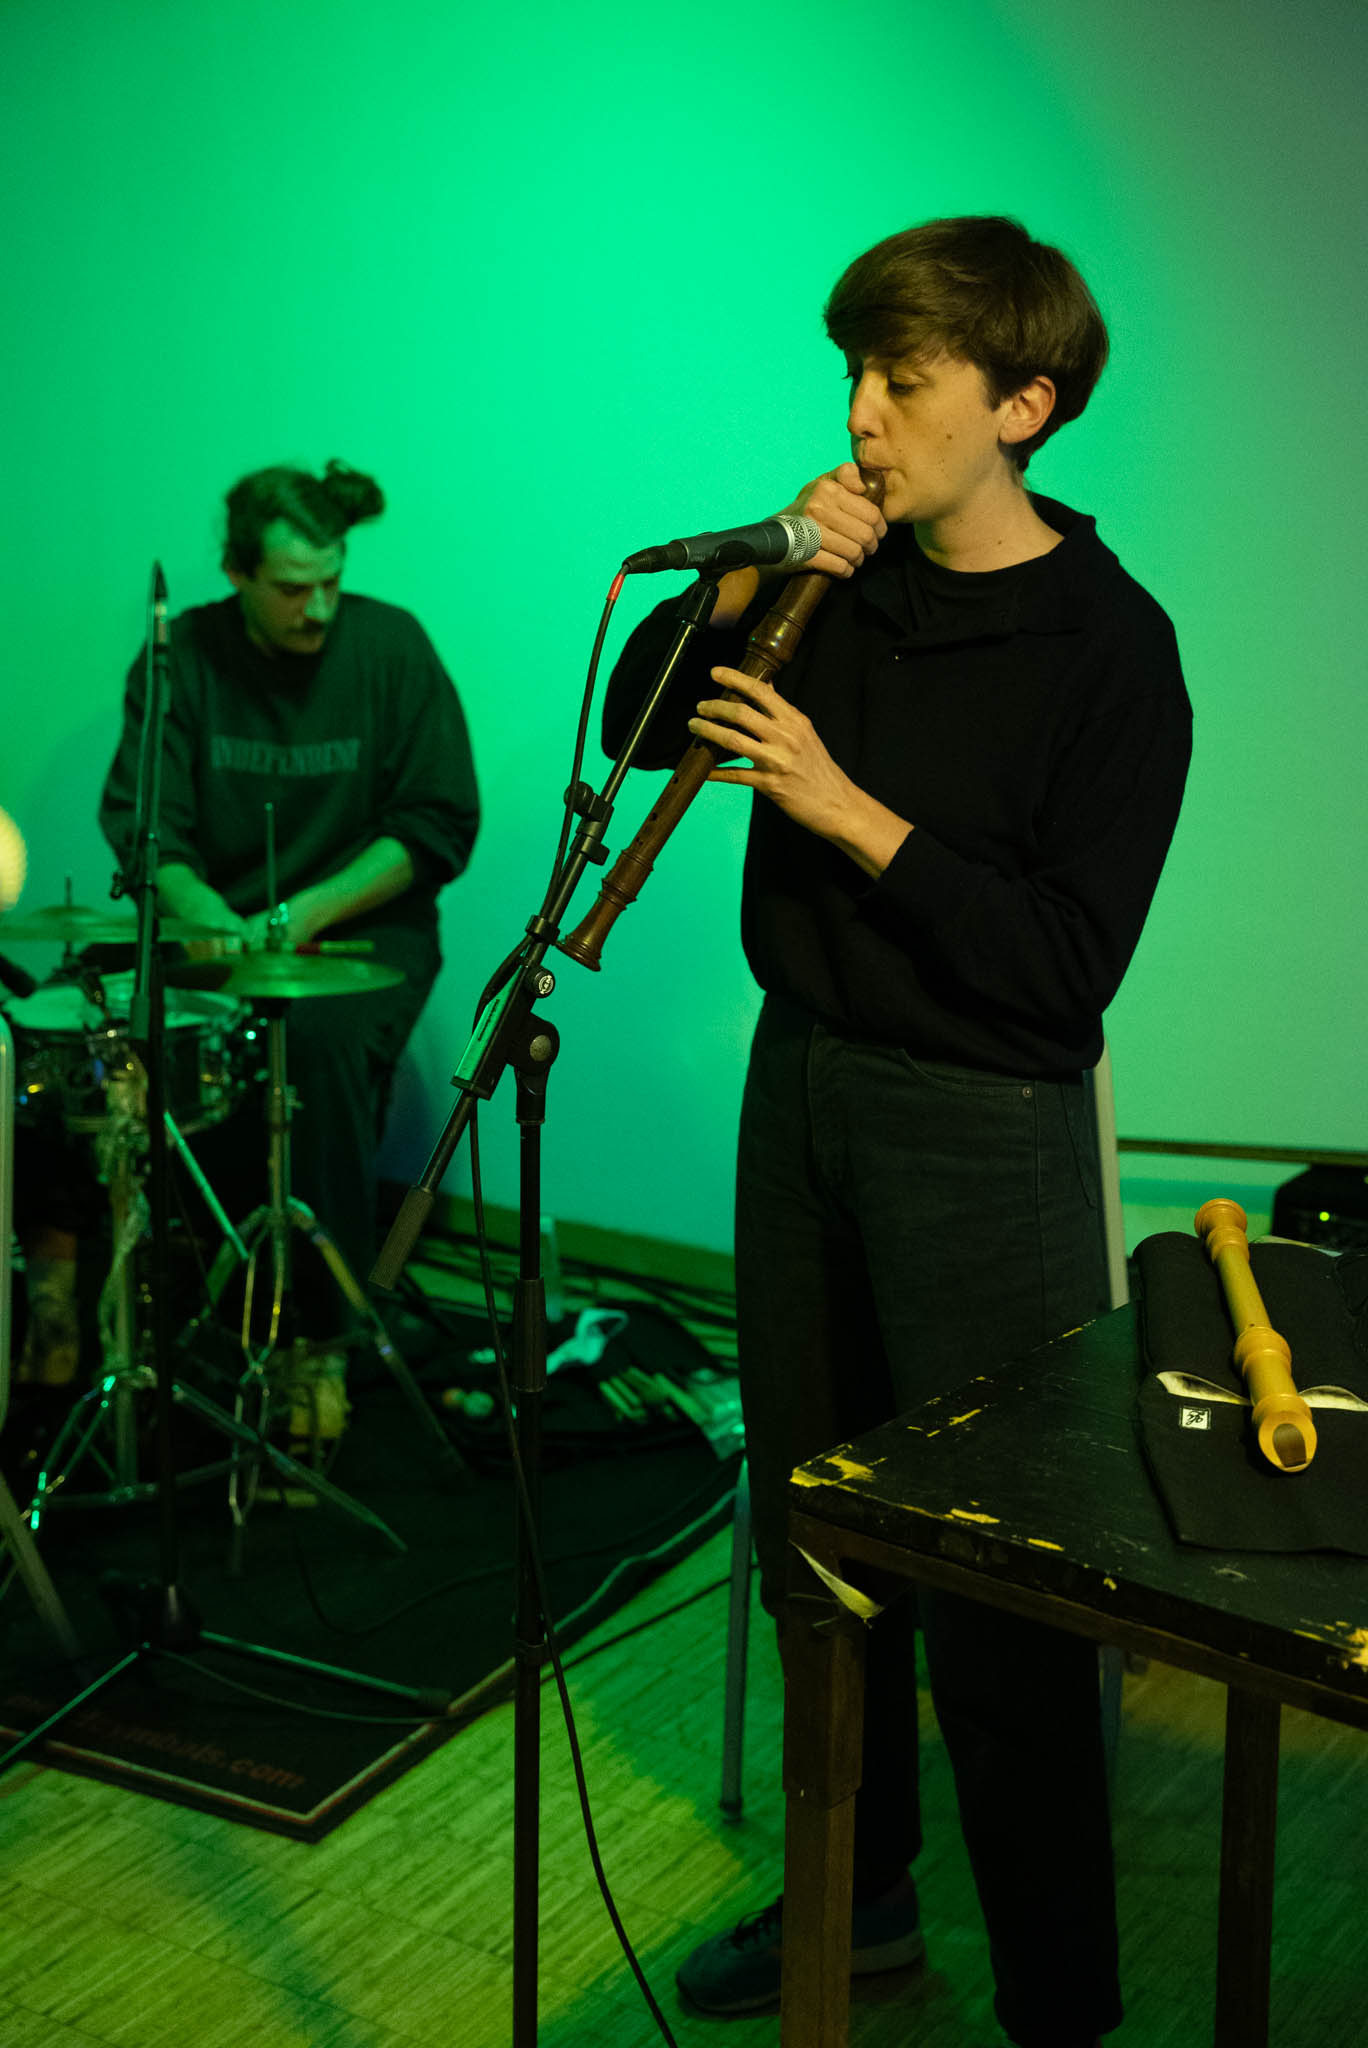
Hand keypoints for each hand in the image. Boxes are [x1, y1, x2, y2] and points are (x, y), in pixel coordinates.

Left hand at [689, 666, 859, 838]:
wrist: (837, 803)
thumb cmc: (818, 767)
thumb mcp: (805, 732)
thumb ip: (782, 711)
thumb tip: (766, 685)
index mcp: (795, 720)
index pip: (761, 691)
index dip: (735, 678)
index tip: (715, 672)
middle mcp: (786, 737)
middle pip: (741, 713)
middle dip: (714, 707)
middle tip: (700, 707)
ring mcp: (777, 761)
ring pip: (732, 741)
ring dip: (708, 732)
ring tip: (695, 727)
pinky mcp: (769, 785)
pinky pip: (735, 776)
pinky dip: (716, 772)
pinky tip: (703, 771)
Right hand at [780, 459, 885, 579]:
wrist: (774, 533)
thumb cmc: (806, 507)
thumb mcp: (824, 483)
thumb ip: (846, 474)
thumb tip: (863, 486)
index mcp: (828, 490)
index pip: (871, 513)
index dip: (880, 526)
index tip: (879, 532)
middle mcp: (819, 508)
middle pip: (865, 535)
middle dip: (871, 545)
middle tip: (869, 548)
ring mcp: (812, 533)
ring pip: (854, 552)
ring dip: (859, 559)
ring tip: (856, 558)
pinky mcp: (807, 555)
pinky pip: (839, 566)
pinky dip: (846, 570)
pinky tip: (845, 568)